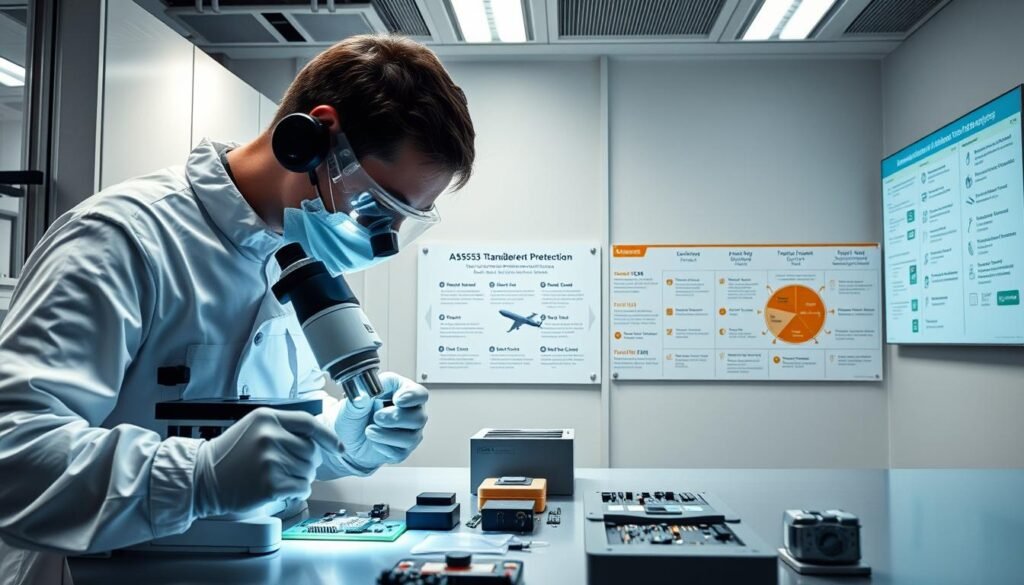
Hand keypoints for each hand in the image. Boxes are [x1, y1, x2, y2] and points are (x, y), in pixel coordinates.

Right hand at [193, 408, 340, 517]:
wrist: (202, 478)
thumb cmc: (229, 455)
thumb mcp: (253, 427)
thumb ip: (283, 428)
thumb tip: (319, 439)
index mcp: (267, 418)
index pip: (309, 424)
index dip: (328, 436)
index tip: (339, 447)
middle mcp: (269, 436)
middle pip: (312, 450)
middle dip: (308, 462)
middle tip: (289, 468)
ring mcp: (270, 460)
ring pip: (309, 471)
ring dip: (300, 478)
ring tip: (278, 477)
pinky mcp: (270, 484)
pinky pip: (302, 488)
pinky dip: (297, 492)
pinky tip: (280, 489)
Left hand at [333, 372, 427, 474]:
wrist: (348, 439)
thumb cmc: (355, 416)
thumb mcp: (350, 405)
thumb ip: (357, 400)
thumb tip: (363, 397)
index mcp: (402, 391)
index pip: (419, 394)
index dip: (412, 396)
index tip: (398, 400)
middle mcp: (411, 411)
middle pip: (418, 417)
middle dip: (395, 418)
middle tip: (377, 417)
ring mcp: (410, 431)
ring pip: (410, 437)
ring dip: (386, 435)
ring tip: (369, 430)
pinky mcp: (404, 449)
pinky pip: (400, 452)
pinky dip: (383, 447)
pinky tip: (373, 441)